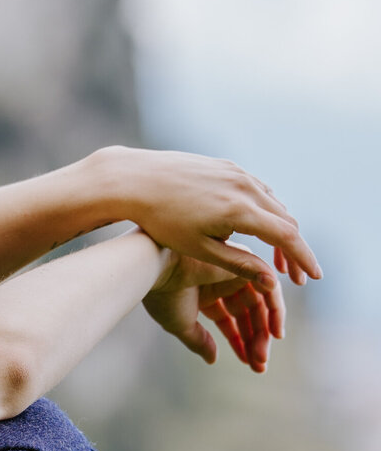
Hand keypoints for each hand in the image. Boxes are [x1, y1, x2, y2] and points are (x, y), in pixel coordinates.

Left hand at [99, 145, 319, 291]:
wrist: (135, 181)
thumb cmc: (162, 223)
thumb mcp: (201, 250)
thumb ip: (240, 264)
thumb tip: (273, 283)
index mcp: (240, 210)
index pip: (286, 236)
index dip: (304, 258)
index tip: (314, 277)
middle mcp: (245, 186)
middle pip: (285, 220)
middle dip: (294, 250)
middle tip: (297, 277)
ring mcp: (237, 173)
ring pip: (273, 204)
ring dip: (281, 231)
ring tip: (279, 260)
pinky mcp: (227, 167)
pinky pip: (257, 191)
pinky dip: (266, 212)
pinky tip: (260, 230)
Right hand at [144, 252, 280, 371]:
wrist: (159, 271)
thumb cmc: (164, 295)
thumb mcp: (182, 325)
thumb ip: (199, 341)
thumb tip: (213, 359)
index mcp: (205, 294)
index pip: (229, 320)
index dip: (239, 342)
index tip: (248, 362)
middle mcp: (222, 282)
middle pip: (246, 314)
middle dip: (254, 340)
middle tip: (259, 365)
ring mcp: (235, 272)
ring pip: (259, 305)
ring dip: (265, 331)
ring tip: (262, 356)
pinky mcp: (247, 264)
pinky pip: (269, 288)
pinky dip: (276, 309)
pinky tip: (275, 333)